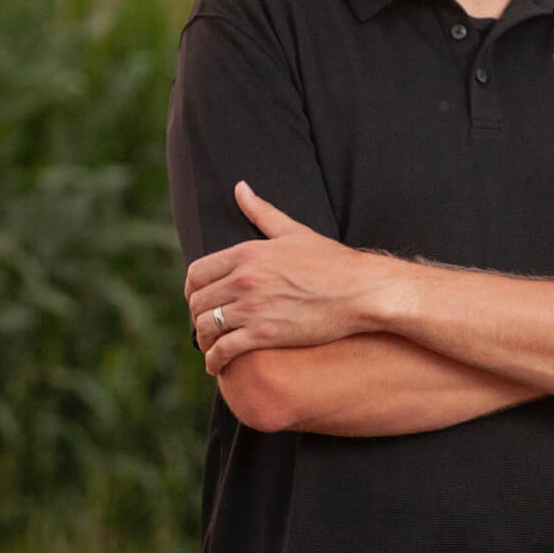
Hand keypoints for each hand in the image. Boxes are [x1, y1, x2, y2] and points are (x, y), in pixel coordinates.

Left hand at [185, 181, 399, 374]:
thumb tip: (240, 187)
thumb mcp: (294, 232)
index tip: (199, 299)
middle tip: (206, 326)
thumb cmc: (332, 262)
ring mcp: (253, 308)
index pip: (197, 273)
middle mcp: (244, 279)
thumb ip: (262, 212)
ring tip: (210, 347)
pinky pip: (224, 350)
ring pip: (206, 328)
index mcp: (247, 253)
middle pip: (198, 302)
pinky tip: (217, 365)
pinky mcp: (264, 334)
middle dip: (197, 316)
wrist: (361, 290)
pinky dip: (214, 360)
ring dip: (204, 341)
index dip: (193, 290)